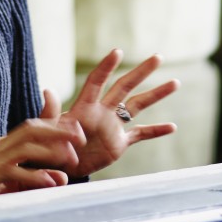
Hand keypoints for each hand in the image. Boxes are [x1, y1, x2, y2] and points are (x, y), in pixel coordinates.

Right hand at [0, 98, 83, 201]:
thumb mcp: (13, 181)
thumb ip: (37, 176)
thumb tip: (62, 177)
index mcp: (5, 145)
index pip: (33, 126)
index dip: (56, 125)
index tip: (78, 131)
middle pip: (31, 129)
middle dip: (58, 130)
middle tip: (80, 138)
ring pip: (25, 147)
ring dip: (50, 151)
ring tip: (70, 159)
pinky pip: (13, 171)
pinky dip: (34, 175)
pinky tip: (50, 181)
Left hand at [58, 49, 179, 177]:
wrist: (59, 169)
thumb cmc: (48, 148)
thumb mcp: (46, 130)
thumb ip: (51, 112)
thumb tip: (47, 90)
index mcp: (84, 107)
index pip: (96, 82)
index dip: (106, 67)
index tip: (117, 52)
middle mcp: (102, 112)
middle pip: (124, 87)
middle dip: (141, 72)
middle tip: (158, 57)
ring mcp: (113, 126)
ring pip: (138, 105)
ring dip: (156, 94)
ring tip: (175, 82)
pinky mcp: (119, 144)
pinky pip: (141, 134)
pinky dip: (156, 131)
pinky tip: (172, 127)